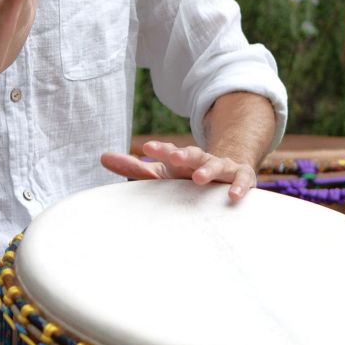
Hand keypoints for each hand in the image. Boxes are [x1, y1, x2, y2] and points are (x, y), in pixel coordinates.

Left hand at [100, 140, 257, 201]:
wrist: (227, 172)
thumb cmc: (186, 177)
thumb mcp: (161, 173)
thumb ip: (133, 168)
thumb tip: (101, 156)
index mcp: (181, 159)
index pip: (169, 152)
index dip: (159, 149)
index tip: (146, 149)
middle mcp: (201, 159)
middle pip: (191, 153)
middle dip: (182, 154)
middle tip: (173, 158)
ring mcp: (223, 166)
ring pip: (216, 164)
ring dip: (208, 168)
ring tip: (198, 178)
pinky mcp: (241, 177)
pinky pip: (243, 180)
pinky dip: (239, 186)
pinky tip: (232, 195)